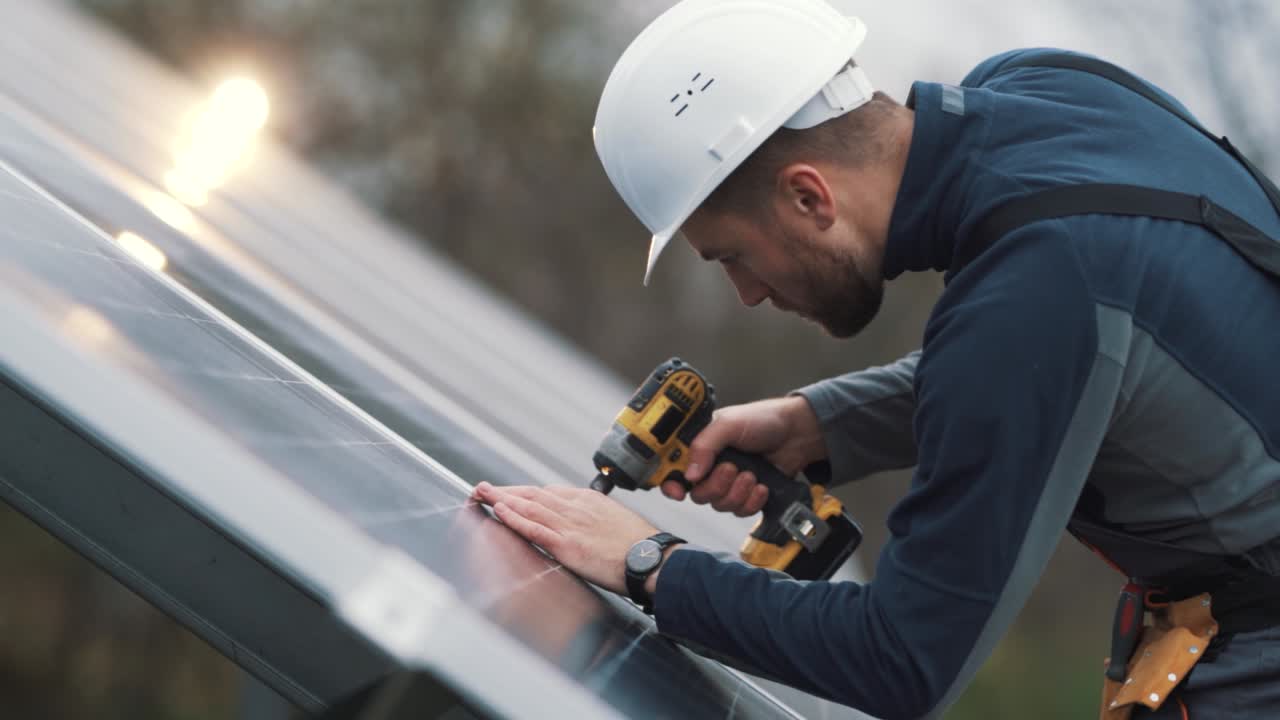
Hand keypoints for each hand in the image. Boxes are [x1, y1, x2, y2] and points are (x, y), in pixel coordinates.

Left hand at [472, 482, 659, 594]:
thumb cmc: (640, 546)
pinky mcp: (567, 544)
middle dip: (506, 491)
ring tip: (481, 494)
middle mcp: (575, 508)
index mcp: (588, 501)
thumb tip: (585, 525)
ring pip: (529, 507)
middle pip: (533, 495)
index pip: (548, 492)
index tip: (509, 492)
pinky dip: (515, 518)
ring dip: (502, 498)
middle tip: (483, 487)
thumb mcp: (616, 521)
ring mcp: (570, 524)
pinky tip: (499, 511)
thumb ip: (595, 519)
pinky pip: (534, 528)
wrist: (652, 558)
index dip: (524, 492)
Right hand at [663, 395, 825, 515]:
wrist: (797, 433)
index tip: (678, 491)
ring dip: (737, 493)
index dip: (670, 484)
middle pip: (697, 494)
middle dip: (716, 486)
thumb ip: (704, 445)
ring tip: (751, 474)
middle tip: (732, 469)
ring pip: (719, 504)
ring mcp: (728, 482)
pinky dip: (751, 501)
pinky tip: (761, 486)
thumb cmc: (763, 419)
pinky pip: (740, 511)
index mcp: (699, 446)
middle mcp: (710, 465)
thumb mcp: (728, 424)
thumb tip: (689, 474)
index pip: (673, 470)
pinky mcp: (746, 494)